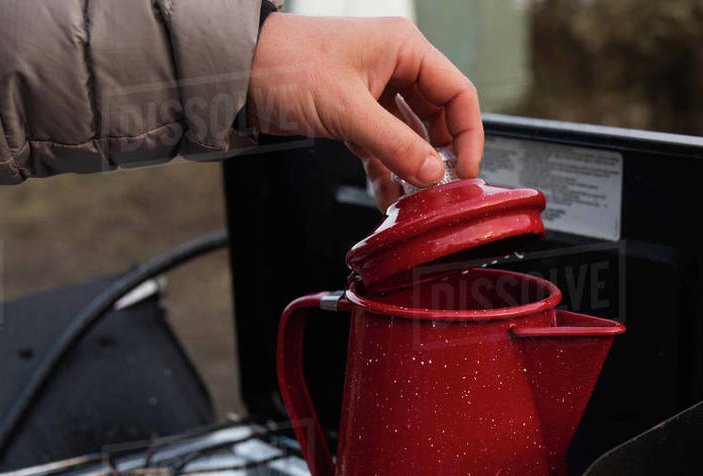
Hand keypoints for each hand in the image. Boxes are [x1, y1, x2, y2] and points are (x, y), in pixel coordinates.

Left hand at [247, 14, 482, 210]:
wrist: (234, 69)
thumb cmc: (285, 66)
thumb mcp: (348, 110)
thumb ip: (396, 145)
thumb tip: (434, 174)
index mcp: (404, 49)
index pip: (458, 93)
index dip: (468, 135)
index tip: (465, 171)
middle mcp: (394, 66)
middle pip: (438, 117)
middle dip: (439, 157)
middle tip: (439, 191)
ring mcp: (374, 89)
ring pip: (410, 135)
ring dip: (411, 169)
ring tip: (413, 200)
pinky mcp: (354, 112)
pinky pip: (383, 145)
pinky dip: (386, 170)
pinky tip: (387, 195)